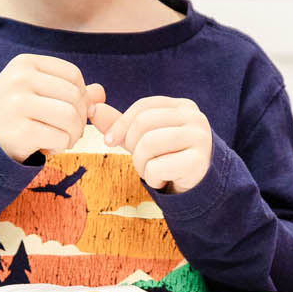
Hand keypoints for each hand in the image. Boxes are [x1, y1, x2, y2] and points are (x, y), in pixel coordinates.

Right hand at [0, 54, 103, 161]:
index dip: (82, 95)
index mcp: (25, 64)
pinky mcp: (20, 132)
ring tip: (64, 139)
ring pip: (70, 116)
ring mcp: (17, 105)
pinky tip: (50, 147)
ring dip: (74, 133)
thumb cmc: (15, 112)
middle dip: (80, 117)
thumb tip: (100, 92)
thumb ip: (69, 89)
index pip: (73, 75)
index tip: (73, 110)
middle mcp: (19, 80)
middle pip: (74, 96)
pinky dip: (62, 146)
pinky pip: (61, 138)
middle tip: (71, 130)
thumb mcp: (37, 92)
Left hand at [90, 95, 212, 192]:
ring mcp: (200, 138)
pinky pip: (157, 167)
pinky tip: (163, 179)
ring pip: (148, 144)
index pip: (143, 106)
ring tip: (151, 170)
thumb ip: (119, 124)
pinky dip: (153, 178)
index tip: (109, 141)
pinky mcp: (198, 162)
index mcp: (182, 106)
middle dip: (132, 146)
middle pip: (144, 123)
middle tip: (141, 160)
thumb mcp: (143, 137)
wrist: (197, 185)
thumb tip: (92, 109)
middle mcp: (195, 118)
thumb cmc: (168, 156)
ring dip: (141, 164)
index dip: (120, 124)